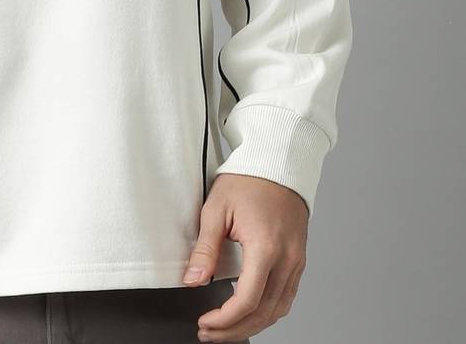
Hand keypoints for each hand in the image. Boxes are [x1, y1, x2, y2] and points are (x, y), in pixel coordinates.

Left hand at [181, 173, 308, 340]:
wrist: (277, 164)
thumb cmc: (248, 181)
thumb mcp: (216, 209)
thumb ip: (205, 249)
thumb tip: (192, 280)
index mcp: (266, 247)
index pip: (247, 300)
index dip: (224, 319)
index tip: (205, 322)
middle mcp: (287, 259)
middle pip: (264, 313)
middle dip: (234, 330)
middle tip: (209, 333)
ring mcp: (296, 262)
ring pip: (278, 310)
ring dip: (251, 325)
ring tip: (225, 329)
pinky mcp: (299, 261)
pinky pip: (286, 298)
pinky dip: (267, 312)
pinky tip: (249, 313)